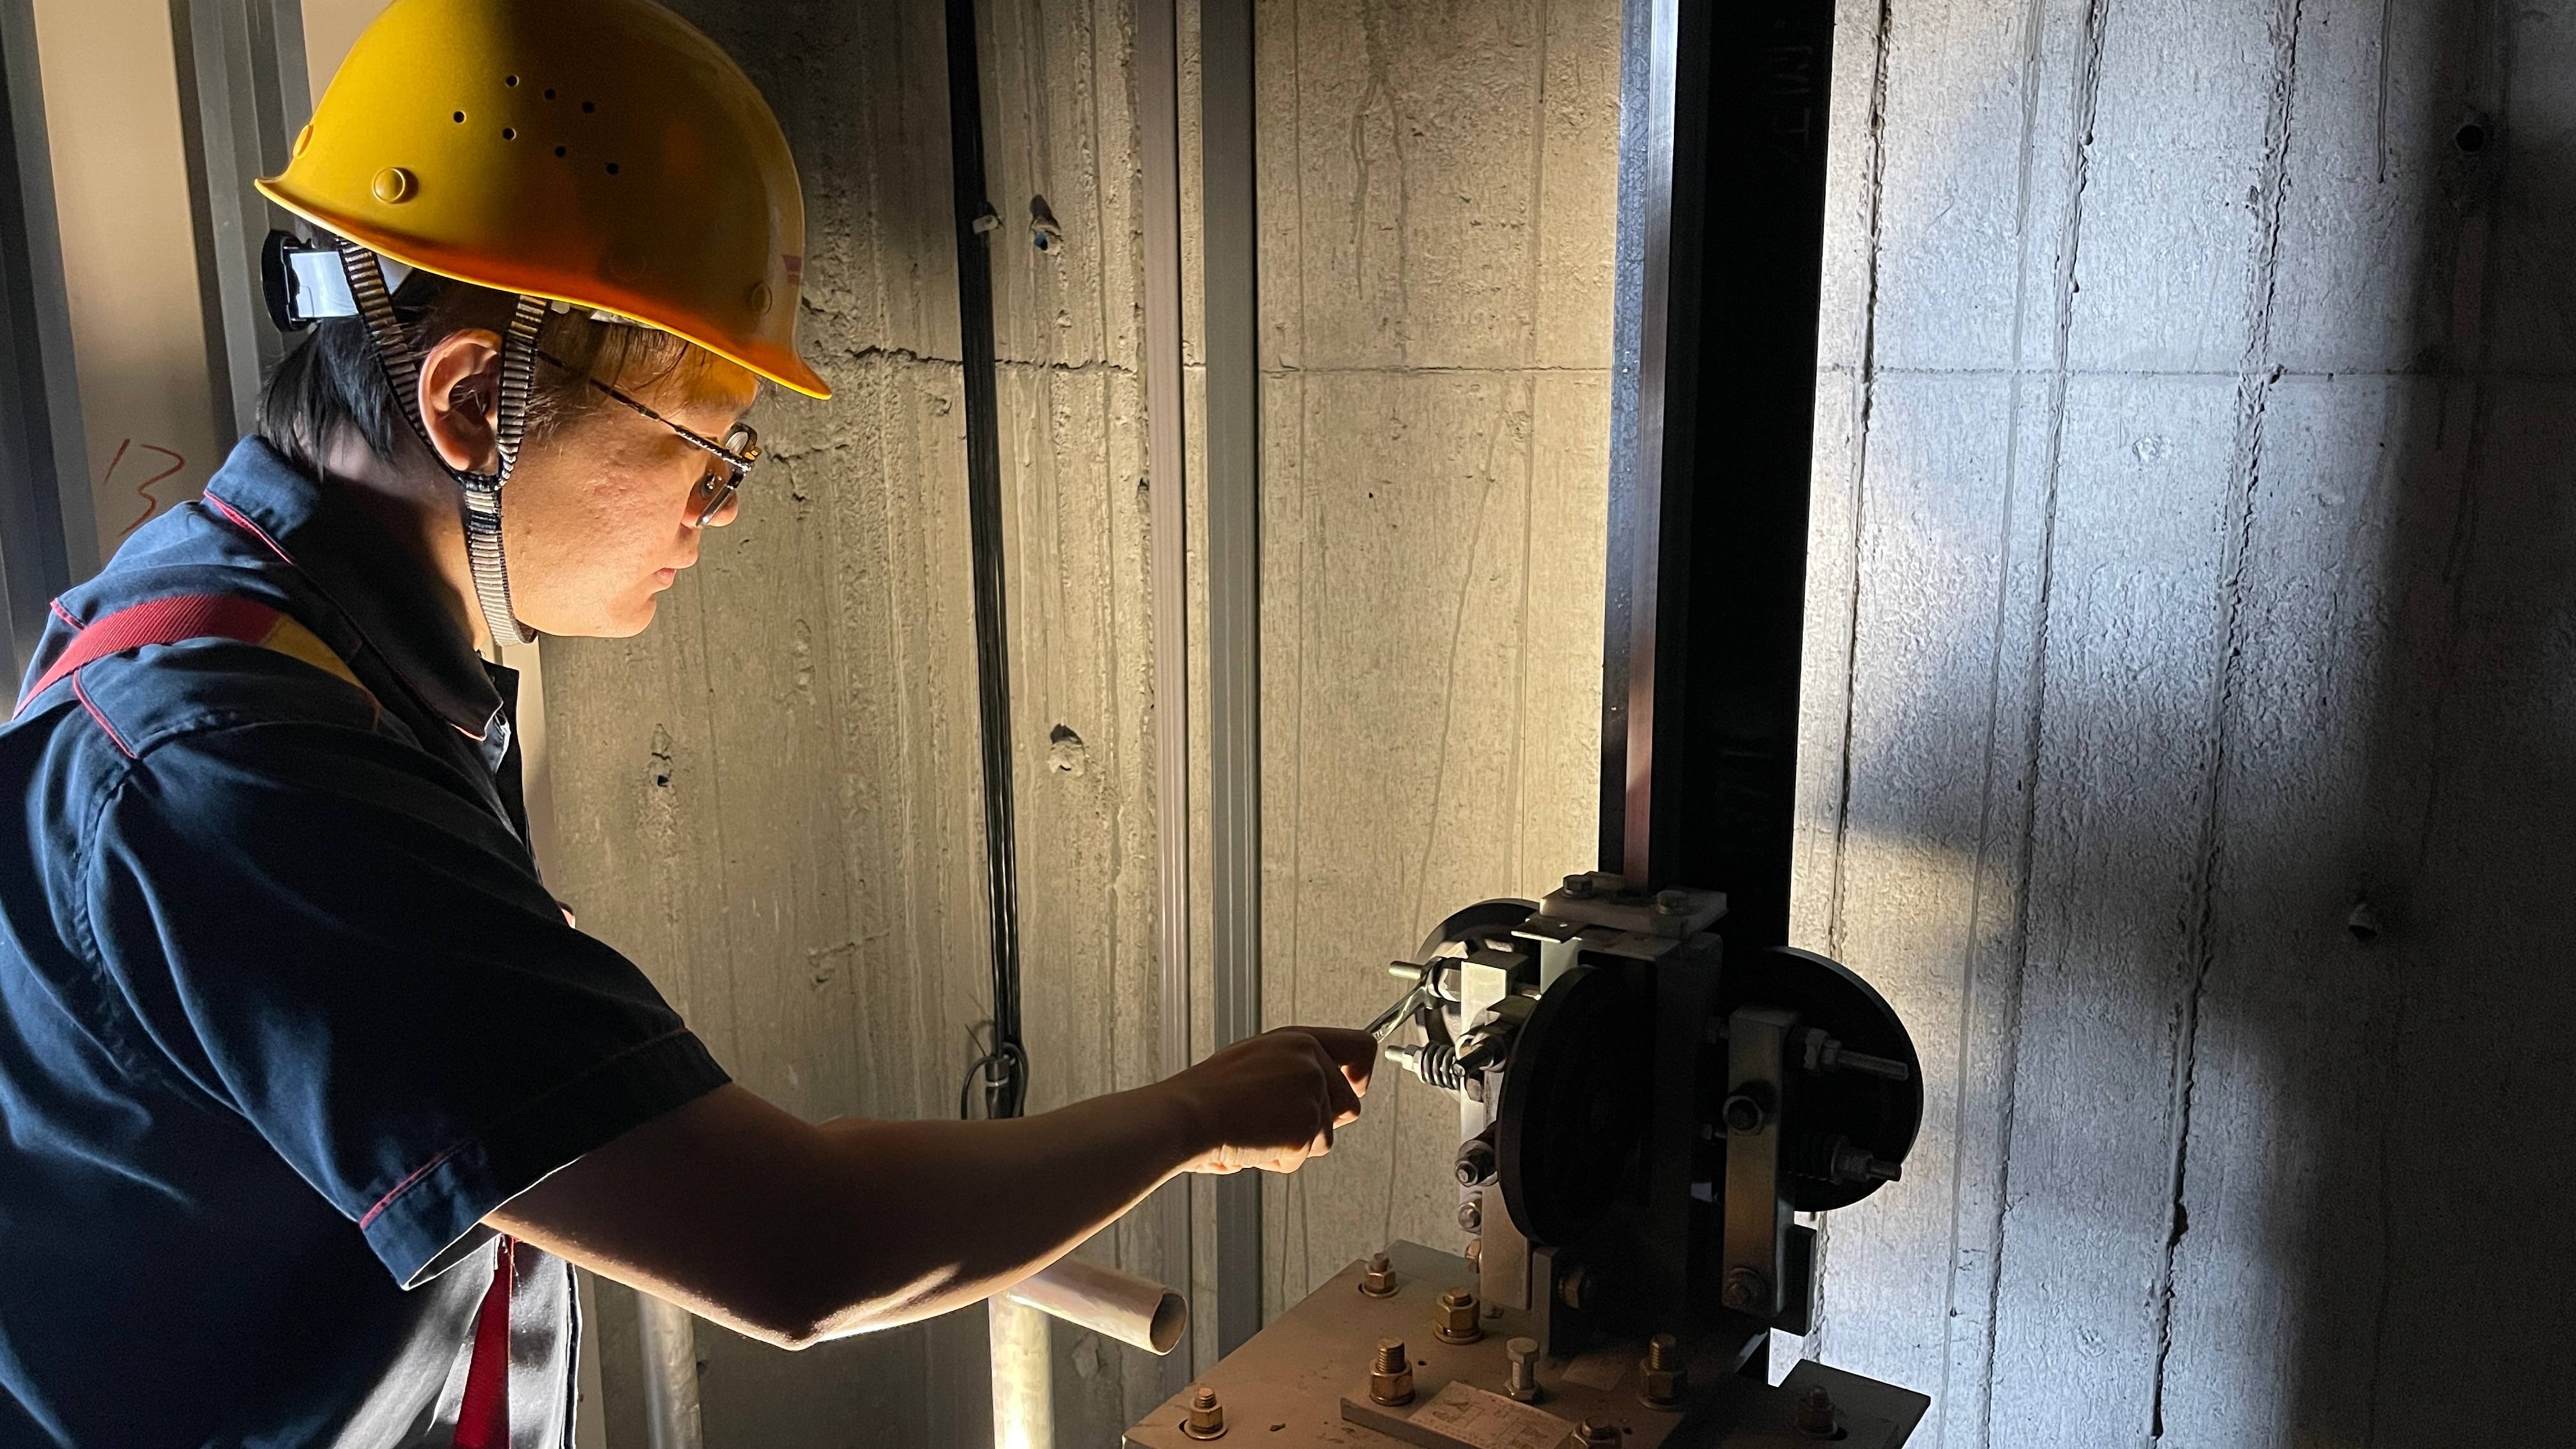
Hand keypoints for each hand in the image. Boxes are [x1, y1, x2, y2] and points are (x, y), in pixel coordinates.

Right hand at [1165, 1026, 1377, 1174]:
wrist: (1186, 1116)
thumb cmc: (1209, 1092)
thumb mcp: (1255, 1058)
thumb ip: (1294, 1065)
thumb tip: (1322, 1087)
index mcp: (1299, 1041)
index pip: (1360, 1046)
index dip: (1361, 1072)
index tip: (1355, 1085)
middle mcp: (1311, 1063)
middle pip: (1350, 1105)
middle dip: (1323, 1122)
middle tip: (1281, 1122)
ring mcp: (1310, 1097)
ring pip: (1326, 1137)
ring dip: (1297, 1143)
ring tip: (1258, 1129)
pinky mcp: (1305, 1130)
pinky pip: (1304, 1156)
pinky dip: (1280, 1159)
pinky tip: (1254, 1143)